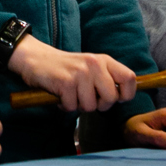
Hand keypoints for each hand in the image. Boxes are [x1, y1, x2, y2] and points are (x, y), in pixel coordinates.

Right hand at [7, 35, 135, 112]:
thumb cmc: (65, 68)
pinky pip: (72, 107)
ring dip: (78, 105)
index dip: (125, 94)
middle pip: (111, 98)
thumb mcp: (91, 67)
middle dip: (99, 105)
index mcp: (104, 60)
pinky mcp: (65, 82)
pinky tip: (60, 95)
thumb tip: (123, 97)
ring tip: (71, 94)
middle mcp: (94, 64)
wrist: (35, 59)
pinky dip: (65, 106)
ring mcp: (80, 73)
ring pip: (90, 106)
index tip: (115, 98)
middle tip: (86, 99)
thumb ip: (106, 78)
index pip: (129, 78)